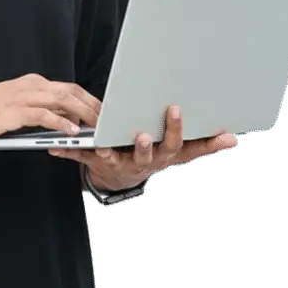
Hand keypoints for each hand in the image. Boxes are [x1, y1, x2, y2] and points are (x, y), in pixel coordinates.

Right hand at [0, 73, 100, 140]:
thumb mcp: (17, 107)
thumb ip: (41, 110)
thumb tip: (65, 119)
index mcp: (32, 83)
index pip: (68, 88)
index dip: (88, 99)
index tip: (102, 112)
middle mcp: (30, 86)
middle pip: (70, 92)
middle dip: (92, 105)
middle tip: (107, 120)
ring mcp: (23, 97)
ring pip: (62, 100)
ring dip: (83, 113)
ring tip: (96, 126)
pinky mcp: (14, 111)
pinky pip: (44, 115)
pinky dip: (61, 123)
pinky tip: (71, 132)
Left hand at [48, 105, 237, 190]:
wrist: (121, 177)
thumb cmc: (151, 155)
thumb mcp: (179, 152)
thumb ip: (205, 144)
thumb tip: (234, 138)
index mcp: (162, 155)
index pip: (174, 144)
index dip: (175, 129)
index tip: (175, 110)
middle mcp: (142, 161)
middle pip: (146, 154)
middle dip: (145, 144)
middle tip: (143, 134)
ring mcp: (118, 163)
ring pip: (113, 158)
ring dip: (106, 151)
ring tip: (100, 143)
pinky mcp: (95, 163)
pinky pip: (80, 159)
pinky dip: (67, 154)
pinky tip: (54, 149)